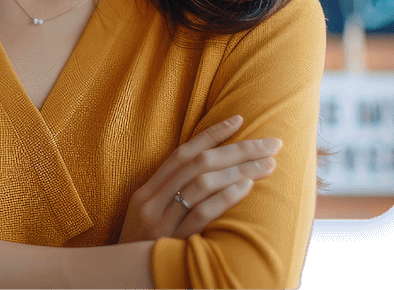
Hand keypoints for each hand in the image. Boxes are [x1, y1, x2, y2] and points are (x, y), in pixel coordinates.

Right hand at [117, 115, 280, 242]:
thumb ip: (170, 196)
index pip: (182, 153)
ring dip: (239, 170)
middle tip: (270, 144)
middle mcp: (151, 201)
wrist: (123, 283)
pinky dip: (225, 197)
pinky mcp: (171, 242)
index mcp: (146, 191)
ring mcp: (160, 221)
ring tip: (268, 165)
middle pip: (198, 164)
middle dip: (237, 149)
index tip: (239, 120)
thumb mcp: (149, 217)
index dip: (211, 134)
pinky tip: (246, 187)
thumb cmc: (142, 250)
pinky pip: (201, 213)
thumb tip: (209, 174)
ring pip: (201, 183)